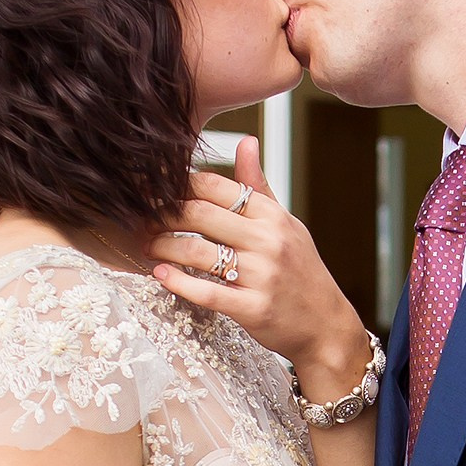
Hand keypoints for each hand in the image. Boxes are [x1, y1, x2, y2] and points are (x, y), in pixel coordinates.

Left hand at [149, 139, 372, 406]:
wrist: (326, 325)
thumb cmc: (301, 271)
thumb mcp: (285, 223)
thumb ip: (258, 186)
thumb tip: (246, 141)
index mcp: (271, 215)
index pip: (215, 186)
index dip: (178, 185)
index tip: (154, 190)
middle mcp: (267, 240)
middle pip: (199, 214)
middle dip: (162, 214)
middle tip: (140, 218)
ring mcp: (261, 275)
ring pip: (197, 251)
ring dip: (163, 246)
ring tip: (146, 246)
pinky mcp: (253, 308)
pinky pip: (207, 292)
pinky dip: (178, 282)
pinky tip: (160, 274)